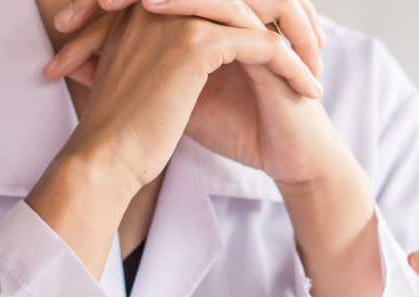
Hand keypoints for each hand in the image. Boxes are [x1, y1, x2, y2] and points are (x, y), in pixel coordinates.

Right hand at [25, 6, 318, 279]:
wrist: (102, 158)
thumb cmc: (124, 130)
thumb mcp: (149, 78)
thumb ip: (171, 52)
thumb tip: (211, 57)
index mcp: (148, 5)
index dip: (260, 14)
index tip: (289, 41)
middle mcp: (160, 1)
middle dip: (286, 17)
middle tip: (315, 44)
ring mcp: (176, 17)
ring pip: (259, 16)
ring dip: (296, 41)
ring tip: (317, 67)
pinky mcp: (192, 43)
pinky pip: (263, 45)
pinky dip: (292, 66)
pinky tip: (309, 90)